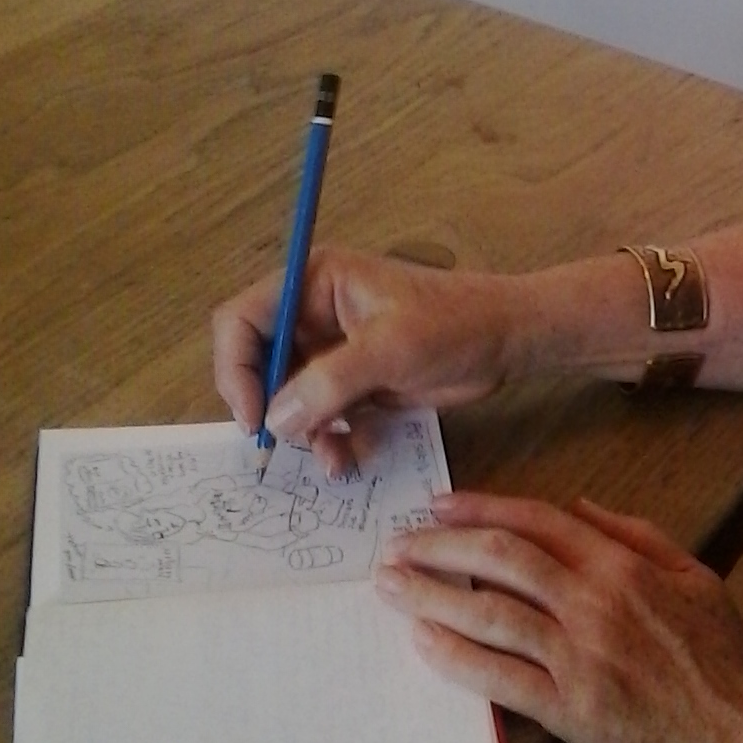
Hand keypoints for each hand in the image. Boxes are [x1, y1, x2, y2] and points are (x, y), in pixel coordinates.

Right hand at [212, 248, 511, 472]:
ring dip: (300, 431)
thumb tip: (276, 419)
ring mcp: (330, 350)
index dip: (236, 368)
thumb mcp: (392, 348)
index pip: (243, 319)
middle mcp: (312, 313)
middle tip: (282, 445)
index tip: (254, 415)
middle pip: (256, 363)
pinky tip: (343, 459)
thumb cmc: (455, 324)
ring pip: (285, 397)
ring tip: (329, 457)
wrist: (506, 342)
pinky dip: (324, 438)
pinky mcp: (350, 381)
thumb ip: (331, 381)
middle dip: (267, 406)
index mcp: (313, 283)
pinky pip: (317, 415)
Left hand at [375, 493, 742, 742]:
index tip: (439, 506)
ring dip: (432, 595)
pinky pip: (499, 678)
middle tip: (398, 545)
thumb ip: (639, 537)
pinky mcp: (570, 713)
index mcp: (626, 568)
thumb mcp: (698, 580)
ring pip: (490, 614)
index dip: (483, 508)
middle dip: (441, 545)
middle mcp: (597, 605)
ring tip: (392, 587)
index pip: (539, 522)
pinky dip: (455, 657)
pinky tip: (424, 643)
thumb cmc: (723, 667)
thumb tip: (579, 508)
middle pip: (502, 559)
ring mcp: (580, 660)